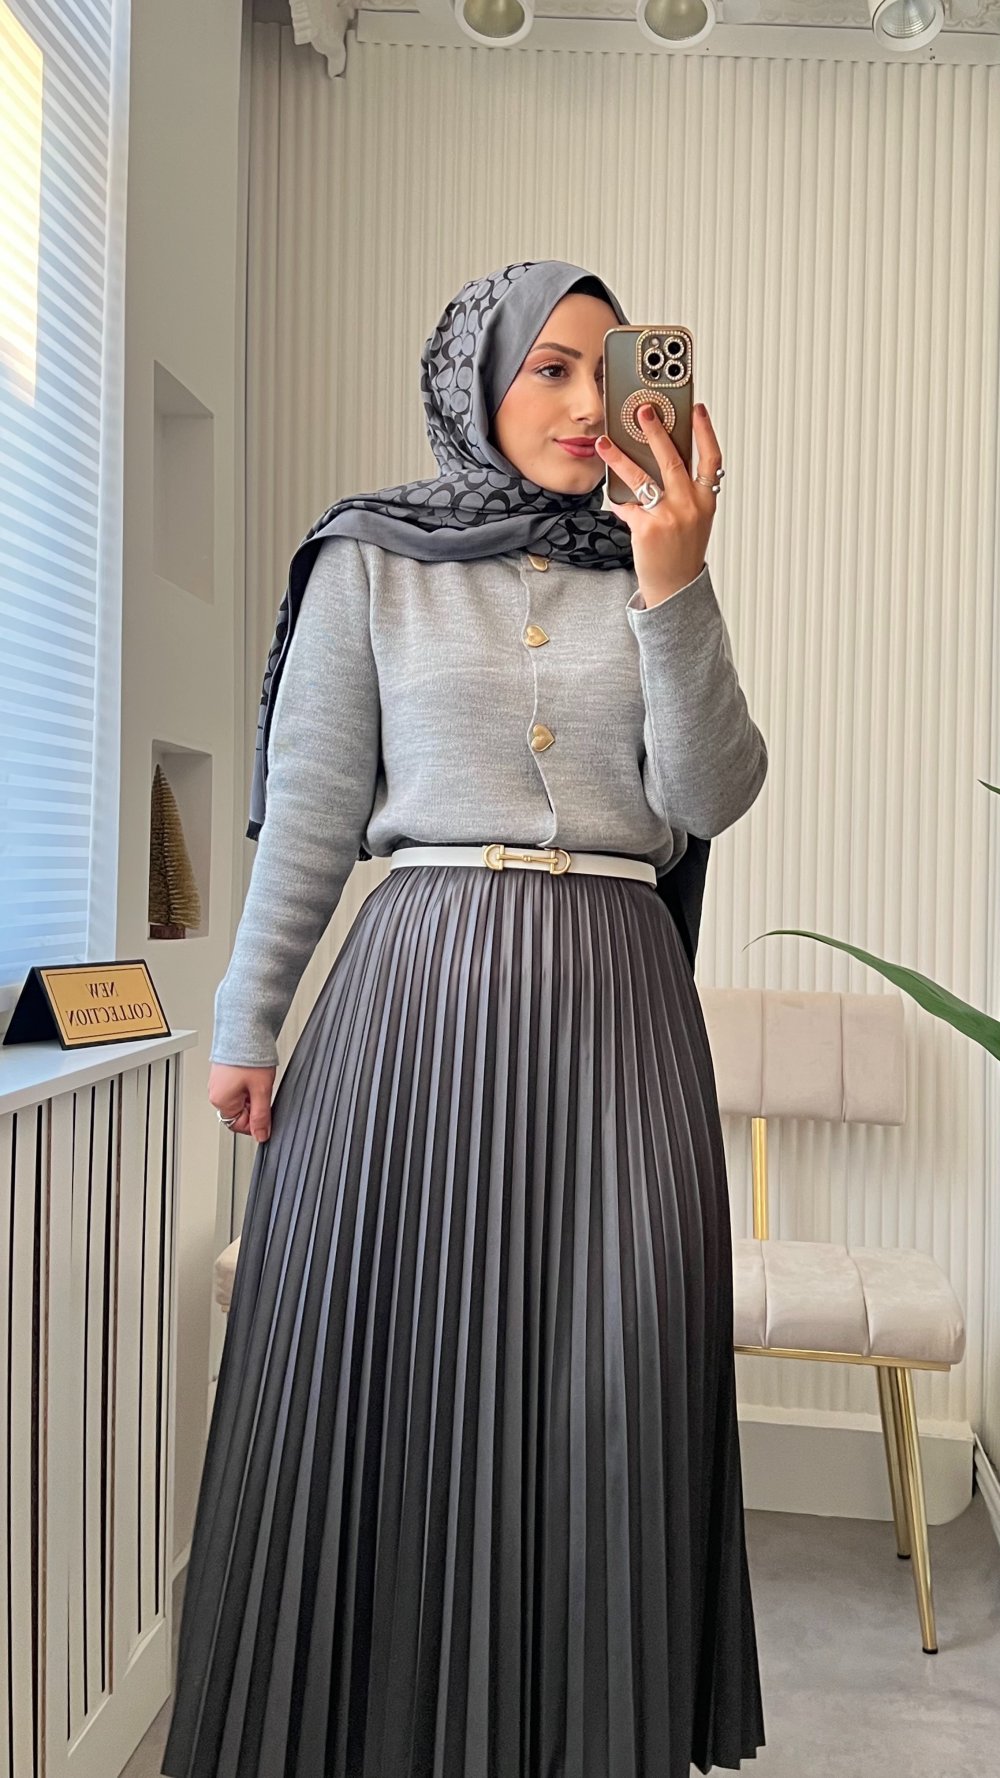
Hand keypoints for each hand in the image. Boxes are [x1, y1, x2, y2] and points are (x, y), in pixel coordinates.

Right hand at [208, 1061, 275, 1142]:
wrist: (246, 1030)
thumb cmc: (250, 1056)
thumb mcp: (262, 1091)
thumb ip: (261, 1116)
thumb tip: (261, 1135)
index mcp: (221, 1100)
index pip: (239, 1125)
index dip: (255, 1123)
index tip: (267, 1115)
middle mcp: (216, 1092)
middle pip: (238, 1113)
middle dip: (253, 1107)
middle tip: (264, 1092)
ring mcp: (218, 1082)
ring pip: (239, 1100)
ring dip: (251, 1096)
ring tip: (259, 1081)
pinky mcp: (223, 1073)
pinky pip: (236, 1088)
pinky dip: (247, 1086)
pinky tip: (254, 1075)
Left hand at [594, 402, 722, 605]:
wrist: (675, 589)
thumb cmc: (682, 552)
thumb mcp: (695, 519)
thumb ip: (684, 492)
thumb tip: (658, 461)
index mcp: (707, 500)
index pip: (711, 458)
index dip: (705, 431)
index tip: (697, 409)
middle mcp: (691, 506)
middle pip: (672, 459)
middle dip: (656, 431)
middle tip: (643, 411)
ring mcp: (669, 517)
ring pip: (642, 478)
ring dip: (620, 458)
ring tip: (605, 443)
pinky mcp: (647, 529)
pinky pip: (627, 506)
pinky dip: (618, 501)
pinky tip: (612, 496)